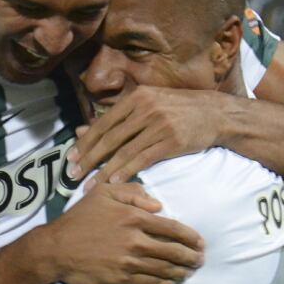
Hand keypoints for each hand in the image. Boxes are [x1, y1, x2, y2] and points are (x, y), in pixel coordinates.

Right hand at [42, 181, 204, 283]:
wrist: (55, 249)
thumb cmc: (79, 218)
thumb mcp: (102, 193)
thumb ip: (133, 192)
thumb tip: (158, 205)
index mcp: (134, 218)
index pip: (172, 228)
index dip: (191, 237)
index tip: (200, 242)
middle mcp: (135, 241)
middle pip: (173, 251)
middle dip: (191, 257)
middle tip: (200, 260)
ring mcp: (129, 263)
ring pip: (164, 269)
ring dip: (181, 272)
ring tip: (190, 272)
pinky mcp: (121, 280)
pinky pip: (150, 283)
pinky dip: (164, 283)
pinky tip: (171, 282)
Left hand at [69, 87, 225, 184]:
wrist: (214, 113)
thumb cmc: (177, 110)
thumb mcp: (146, 105)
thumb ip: (115, 118)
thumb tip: (81, 130)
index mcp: (136, 97)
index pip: (103, 123)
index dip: (85, 142)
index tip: (70, 159)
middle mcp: (145, 108)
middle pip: (110, 138)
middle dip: (89, 158)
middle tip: (72, 175)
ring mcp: (159, 124)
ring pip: (124, 151)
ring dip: (104, 170)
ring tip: (90, 185)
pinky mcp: (171, 141)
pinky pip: (143, 158)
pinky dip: (126, 171)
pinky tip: (114, 181)